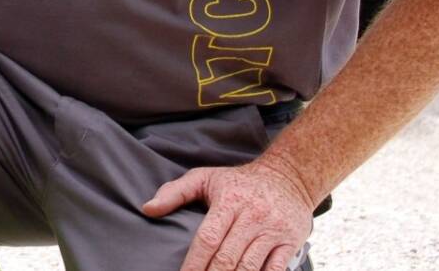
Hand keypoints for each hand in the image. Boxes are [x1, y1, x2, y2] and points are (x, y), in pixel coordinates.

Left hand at [142, 157, 313, 270]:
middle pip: (227, 258)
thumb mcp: (205, 178)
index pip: (207, 239)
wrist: (289, 176)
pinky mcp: (290, 243)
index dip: (194, 264)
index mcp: (228, 201)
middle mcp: (252, 216)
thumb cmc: (240, 182)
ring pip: (249, 267)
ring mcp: (272, 231)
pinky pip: (275, 270)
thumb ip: (174, 192)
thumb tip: (147, 209)